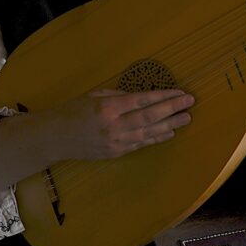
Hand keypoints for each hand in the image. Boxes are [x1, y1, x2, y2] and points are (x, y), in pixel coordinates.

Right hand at [46, 87, 194, 161]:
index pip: (143, 100)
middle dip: (172, 109)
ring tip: (186, 119)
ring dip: (170, 125)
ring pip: (149, 132)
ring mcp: (116, 142)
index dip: (164, 96)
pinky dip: (156, 138)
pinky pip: (140, 144)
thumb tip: (143, 97)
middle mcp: (114, 125)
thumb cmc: (73, 111)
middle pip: (150, 117)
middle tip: (190, 103)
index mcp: (108, 107)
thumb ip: (119, 95)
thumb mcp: (94, 95)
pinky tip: (169, 133)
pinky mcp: (116, 153)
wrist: (55, 138)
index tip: (180, 92)